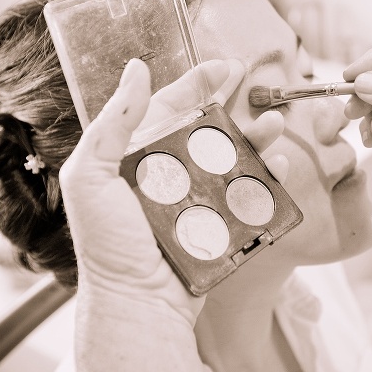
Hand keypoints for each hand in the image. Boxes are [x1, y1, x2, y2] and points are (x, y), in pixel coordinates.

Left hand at [60, 58, 285, 324]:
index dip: (196, 84)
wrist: (136, 304)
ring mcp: (198, 200)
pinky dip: (268, 178)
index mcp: (138, 159)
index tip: (224, 67)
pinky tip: (279, 164)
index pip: (170, 110)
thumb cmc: (108, 244)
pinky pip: (249, 195)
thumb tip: (136, 69)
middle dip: (234, 106)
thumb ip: (112, 123)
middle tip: (256, 86)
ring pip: (234, 158)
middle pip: (208, 129)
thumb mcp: (91, 177)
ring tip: (275, 125)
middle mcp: (170, 175)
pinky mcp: (221, 225)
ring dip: (257, 137)